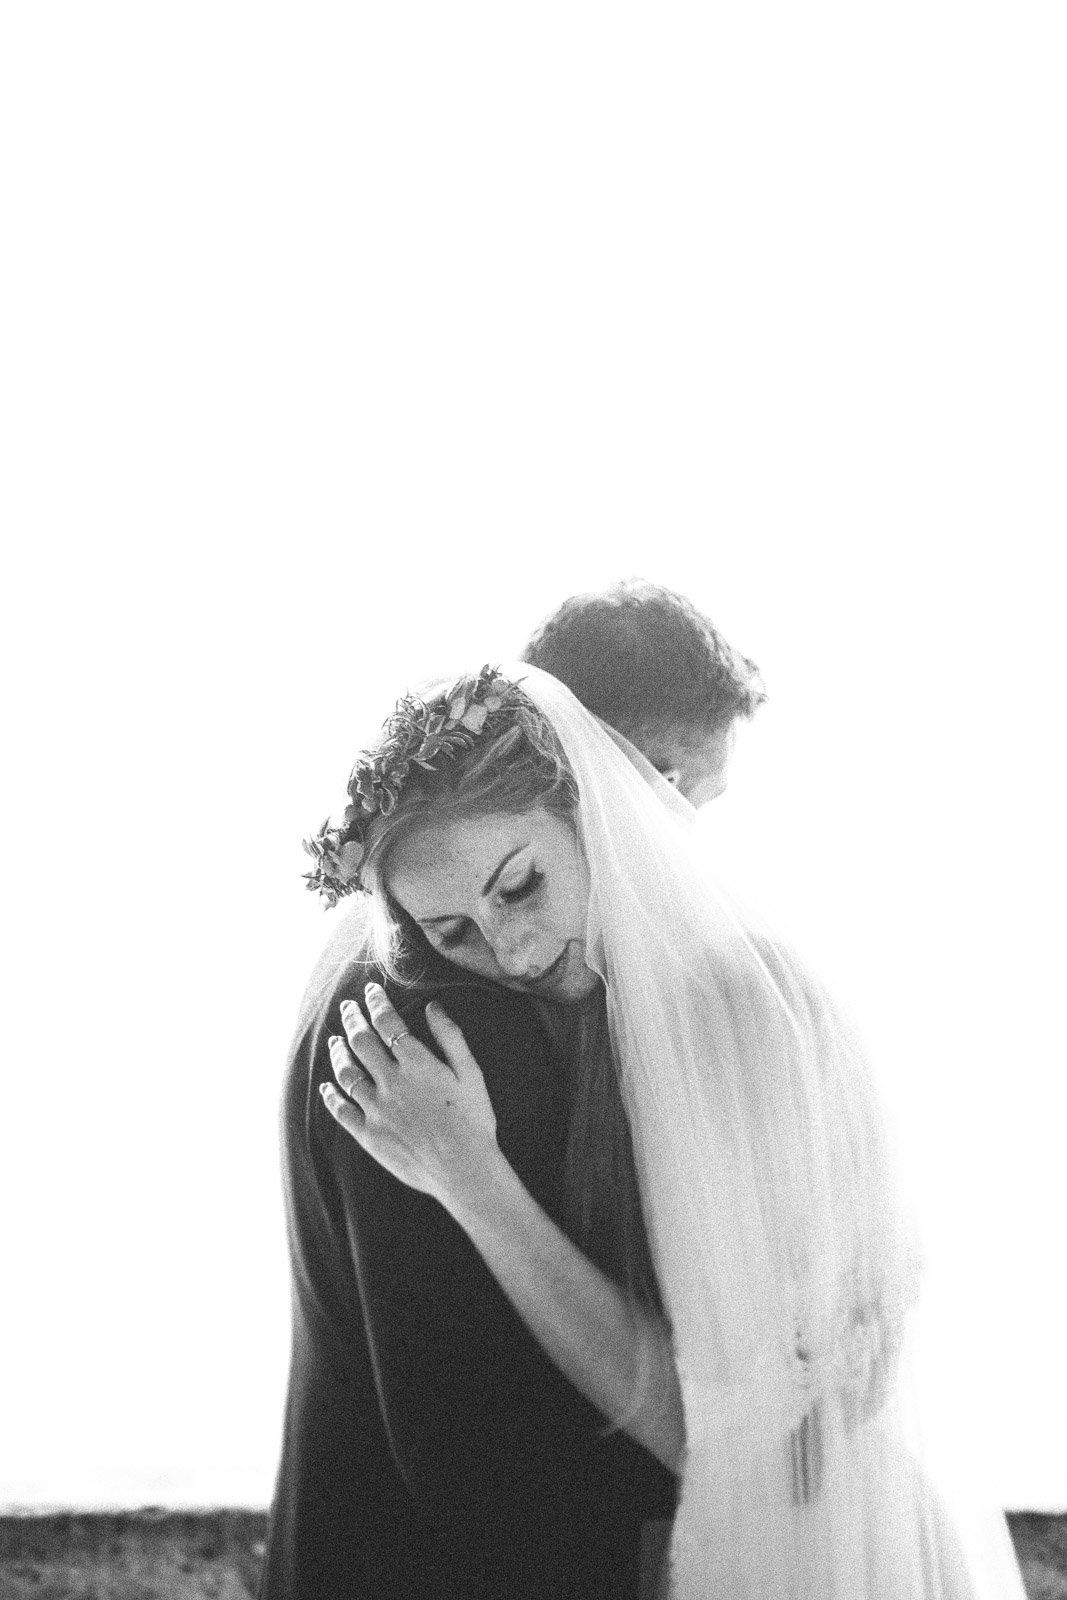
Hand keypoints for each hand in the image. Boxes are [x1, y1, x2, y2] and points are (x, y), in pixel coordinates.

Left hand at [320, 982, 499, 1207]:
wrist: (465, 1170)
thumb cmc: (474, 1121)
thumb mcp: (471, 1074)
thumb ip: (450, 1037)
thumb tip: (433, 1006)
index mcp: (417, 1064)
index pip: (387, 1022)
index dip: (376, 1002)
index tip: (370, 991)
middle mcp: (391, 1082)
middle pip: (361, 1041)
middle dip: (351, 1018)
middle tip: (347, 1007)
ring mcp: (376, 1109)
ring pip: (346, 1072)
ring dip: (337, 1052)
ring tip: (335, 1041)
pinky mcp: (368, 1134)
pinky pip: (341, 1110)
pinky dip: (330, 1095)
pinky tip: (326, 1086)